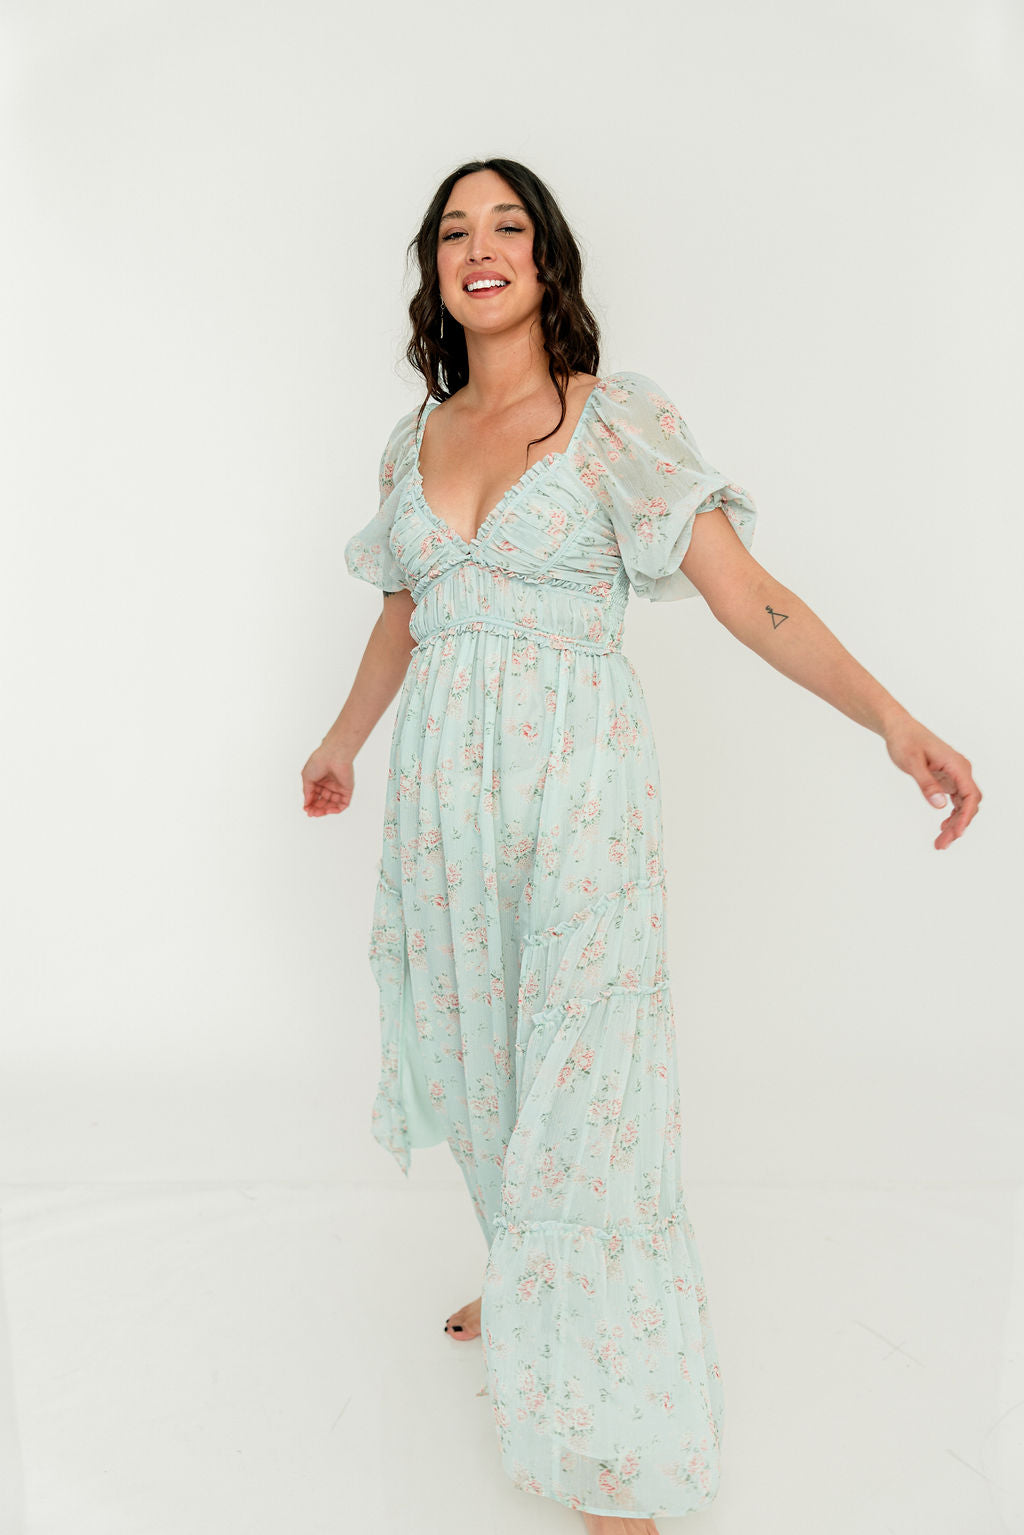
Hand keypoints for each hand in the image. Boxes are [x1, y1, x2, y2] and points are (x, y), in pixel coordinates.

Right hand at [301, 743, 354, 816]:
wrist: (333, 755)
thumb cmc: (319, 762)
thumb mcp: (307, 778)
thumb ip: (307, 792)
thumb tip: (306, 804)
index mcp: (319, 780)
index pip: (315, 796)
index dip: (310, 803)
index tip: (305, 809)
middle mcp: (329, 785)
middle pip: (323, 801)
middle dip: (316, 808)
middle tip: (310, 813)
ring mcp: (338, 788)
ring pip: (332, 804)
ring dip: (324, 810)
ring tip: (317, 813)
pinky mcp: (347, 790)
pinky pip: (343, 803)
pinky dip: (335, 809)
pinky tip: (327, 810)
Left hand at [883, 716, 981, 849]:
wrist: (899, 728)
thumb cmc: (905, 741)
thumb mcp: (912, 763)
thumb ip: (926, 784)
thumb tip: (940, 805)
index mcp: (957, 765)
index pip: (970, 795)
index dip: (966, 816)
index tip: (957, 833)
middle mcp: (960, 770)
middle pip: (969, 803)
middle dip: (959, 826)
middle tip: (942, 844)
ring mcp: (955, 775)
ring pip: (963, 804)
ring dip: (955, 824)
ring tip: (941, 842)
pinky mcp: (947, 778)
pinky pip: (956, 800)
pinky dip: (952, 815)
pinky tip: (943, 827)